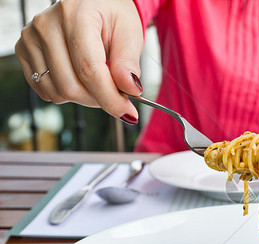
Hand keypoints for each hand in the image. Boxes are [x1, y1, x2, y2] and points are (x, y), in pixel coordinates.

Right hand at [15, 0, 142, 123]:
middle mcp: (46, 25)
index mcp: (76, 16)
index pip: (89, 69)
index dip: (110, 97)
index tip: (128, 113)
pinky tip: (79, 79)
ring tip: (98, 80)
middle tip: (117, 94)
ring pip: (58, 92)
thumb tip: (130, 91)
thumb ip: (128, 63)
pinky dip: (66, 93)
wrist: (94, 4)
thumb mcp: (129, 34)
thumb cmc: (113, 16)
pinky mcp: (24, 50)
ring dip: (84, 98)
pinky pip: (44, 89)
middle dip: (99, 99)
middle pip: (71, 86)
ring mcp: (31, 37)